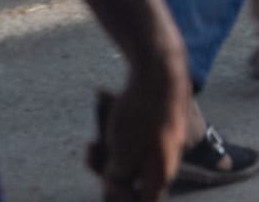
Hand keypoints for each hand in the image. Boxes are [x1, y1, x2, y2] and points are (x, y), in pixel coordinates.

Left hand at [89, 56, 189, 201]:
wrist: (159, 71)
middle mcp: (168, 158)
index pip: (145, 200)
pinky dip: (120, 135)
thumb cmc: (141, 116)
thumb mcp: (121, 155)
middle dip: (109, 170)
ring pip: (134, 154)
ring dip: (111, 151)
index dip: (124, 199)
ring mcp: (165, 138)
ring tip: (93, 142)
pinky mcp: (159, 120)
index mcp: (162, 172)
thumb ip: (116, 179)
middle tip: (90, 155)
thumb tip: (113, 188)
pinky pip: (137, 136)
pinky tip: (106, 123)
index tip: (107, 189)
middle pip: (136, 177)